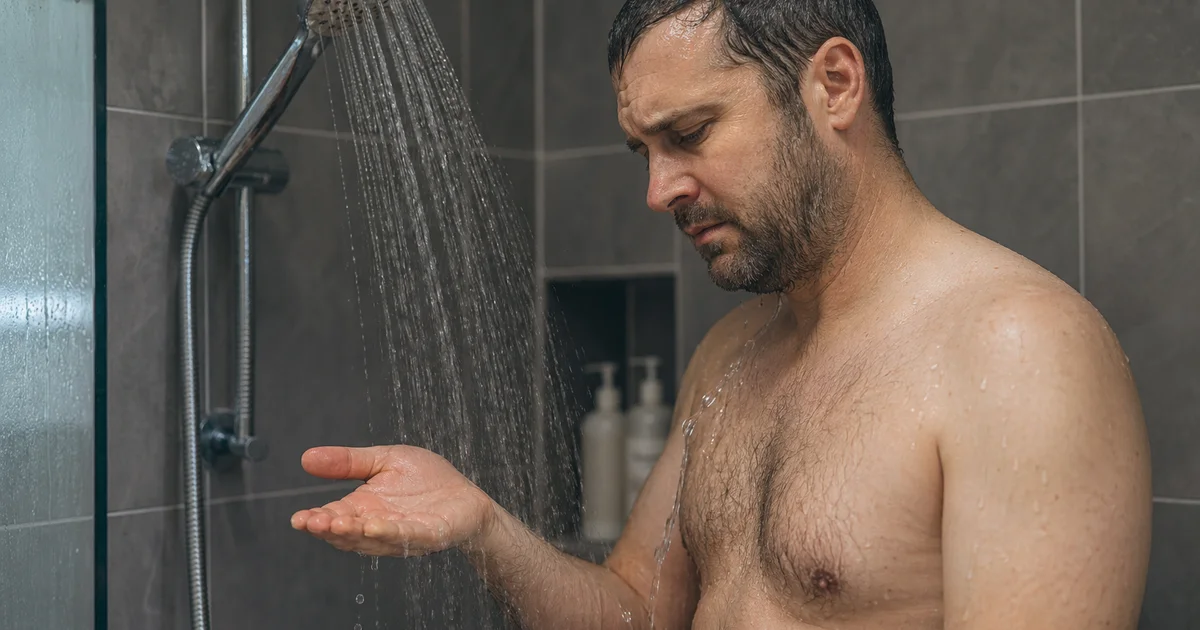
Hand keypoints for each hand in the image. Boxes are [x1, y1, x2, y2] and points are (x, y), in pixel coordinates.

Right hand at [290, 445, 497, 556]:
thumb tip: (306, 458)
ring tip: (335, 523)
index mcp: (364, 508)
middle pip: (347, 532)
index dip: (316, 519)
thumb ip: (348, 462)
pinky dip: (388, 533)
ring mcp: (401, 535)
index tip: (299, 518)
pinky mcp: (427, 535)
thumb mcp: (383, 460)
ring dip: (353, 532)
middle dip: (328, 528)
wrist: (465, 496)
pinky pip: (404, 536)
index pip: (334, 517)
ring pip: (371, 538)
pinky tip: (373, 526)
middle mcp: (378, 526)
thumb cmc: (426, 480)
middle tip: (310, 521)